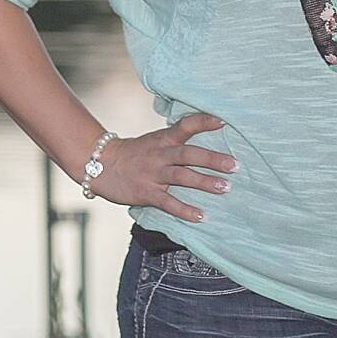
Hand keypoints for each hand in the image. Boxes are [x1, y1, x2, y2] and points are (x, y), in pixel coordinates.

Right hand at [83, 114, 235, 220]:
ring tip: (225, 188)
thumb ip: (175, 140)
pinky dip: (185, 210)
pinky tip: (201, 216)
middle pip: (189, 154)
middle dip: (213, 159)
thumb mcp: (154, 141)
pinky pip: (168, 202)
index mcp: (163, 139)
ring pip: (182, 176)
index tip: (224, 121)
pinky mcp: (146, 192)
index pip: (185, 125)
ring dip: (204, 182)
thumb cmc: (133, 154)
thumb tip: (204, 141)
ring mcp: (153, 174)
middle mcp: (160, 154)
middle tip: (235, 165)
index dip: (204, 122)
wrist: (101, 164)